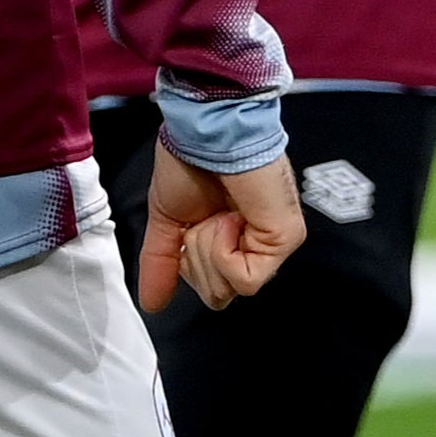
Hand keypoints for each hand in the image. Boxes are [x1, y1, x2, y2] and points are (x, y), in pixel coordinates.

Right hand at [141, 141, 304, 313]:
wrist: (205, 133)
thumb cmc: (189, 160)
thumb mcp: (166, 221)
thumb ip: (161, 263)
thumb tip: (152, 303)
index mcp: (229, 240)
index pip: (210, 288)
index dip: (189, 264)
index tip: (189, 228)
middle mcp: (253, 244)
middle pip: (217, 294)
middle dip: (196, 258)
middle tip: (204, 218)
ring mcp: (271, 243)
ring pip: (228, 289)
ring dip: (209, 249)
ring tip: (219, 213)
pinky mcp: (283, 240)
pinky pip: (244, 280)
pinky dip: (224, 252)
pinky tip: (230, 219)